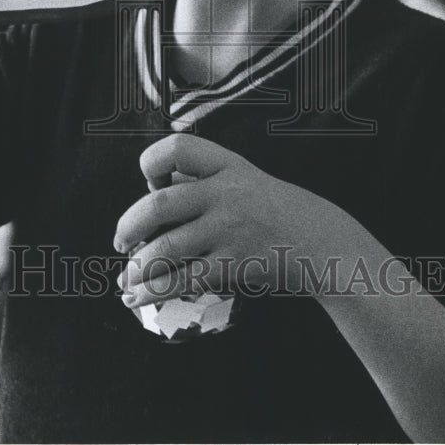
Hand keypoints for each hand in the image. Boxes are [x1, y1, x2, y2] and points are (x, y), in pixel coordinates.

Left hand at [114, 133, 331, 306]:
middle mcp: (225, 192)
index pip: (177, 148)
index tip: (149, 183)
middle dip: (128, 226)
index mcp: (226, 165)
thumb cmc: (277, 210)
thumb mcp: (244, 179)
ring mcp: (230, 228)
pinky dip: (155, 290)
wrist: (324, 241)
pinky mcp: (235, 264)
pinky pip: (185, 279)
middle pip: (159, 204)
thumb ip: (202, 180)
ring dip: (138, 266)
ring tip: (126, 278)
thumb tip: (154, 188)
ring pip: (166, 247)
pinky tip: (140, 296)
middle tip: (120, 242)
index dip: (152, 162)